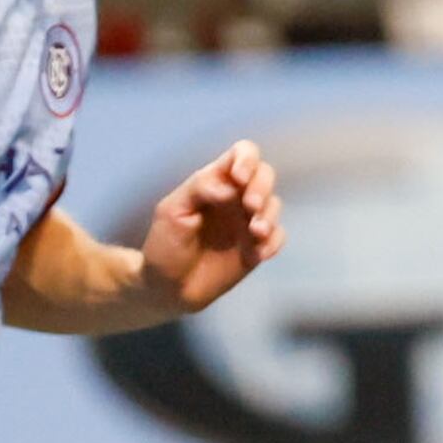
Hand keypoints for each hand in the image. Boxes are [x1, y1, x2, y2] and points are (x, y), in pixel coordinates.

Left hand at [138, 140, 283, 315]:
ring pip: (274, 204)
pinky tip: (258, 254)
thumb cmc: (164, 246)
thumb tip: (231, 186)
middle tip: (250, 206)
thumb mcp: (172, 211)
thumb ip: (199, 188)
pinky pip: (278, 237)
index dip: (247, 159)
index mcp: (216, 182)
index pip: (242, 153)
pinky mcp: (257, 247)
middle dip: (262, 187)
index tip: (239, 178)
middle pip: (265, 174)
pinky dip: (272, 242)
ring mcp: (248, 222)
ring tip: (256, 232)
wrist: (166, 289)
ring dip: (269, 214)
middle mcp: (237, 197)